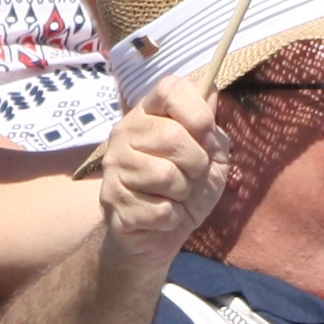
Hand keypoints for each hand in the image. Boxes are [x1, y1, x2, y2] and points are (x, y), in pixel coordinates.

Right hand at [99, 77, 228, 266]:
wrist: (159, 234)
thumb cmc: (187, 189)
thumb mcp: (212, 157)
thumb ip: (211, 127)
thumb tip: (210, 89)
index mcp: (150, 113)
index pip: (170, 89)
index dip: (197, 112)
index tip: (209, 137)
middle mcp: (125, 132)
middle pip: (173, 136)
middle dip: (197, 163)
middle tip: (193, 176)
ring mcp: (114, 166)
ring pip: (165, 175)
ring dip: (184, 193)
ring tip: (175, 196)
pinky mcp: (111, 200)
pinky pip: (159, 209)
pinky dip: (172, 217)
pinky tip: (162, 215)